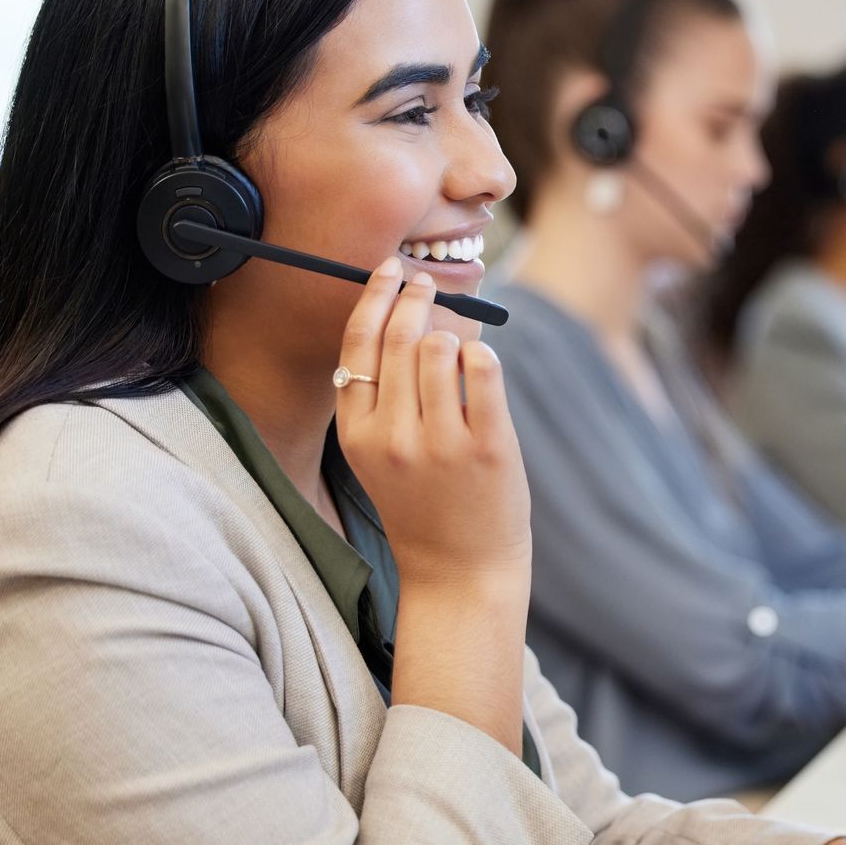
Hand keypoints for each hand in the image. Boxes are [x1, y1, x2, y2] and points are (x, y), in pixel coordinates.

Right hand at [333, 261, 530, 590]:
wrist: (459, 572)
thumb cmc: (423, 507)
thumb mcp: (379, 458)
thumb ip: (382, 401)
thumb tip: (404, 321)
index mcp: (357, 435)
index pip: (357, 346)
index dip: (374, 299)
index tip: (389, 271)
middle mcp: (393, 436)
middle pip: (399, 339)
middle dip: (413, 298)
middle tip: (425, 284)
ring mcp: (441, 443)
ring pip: (440, 349)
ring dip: (451, 332)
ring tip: (457, 337)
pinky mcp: (488, 448)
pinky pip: (484, 372)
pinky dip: (483, 354)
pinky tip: (481, 358)